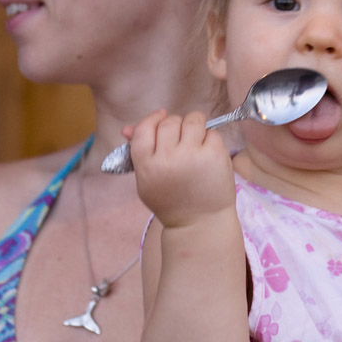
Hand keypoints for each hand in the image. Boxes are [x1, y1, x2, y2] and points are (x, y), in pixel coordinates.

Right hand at [126, 110, 235, 227]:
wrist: (200, 223)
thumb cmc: (172, 201)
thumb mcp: (147, 181)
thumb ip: (138, 153)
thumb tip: (127, 128)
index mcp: (147, 166)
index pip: (144, 129)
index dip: (152, 119)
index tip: (161, 118)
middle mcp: (168, 158)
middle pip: (170, 122)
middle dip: (176, 125)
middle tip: (182, 140)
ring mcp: (192, 155)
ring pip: (193, 120)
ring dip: (195, 126)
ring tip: (197, 142)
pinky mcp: (214, 155)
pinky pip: (212, 132)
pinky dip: (211, 139)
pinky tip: (209, 154)